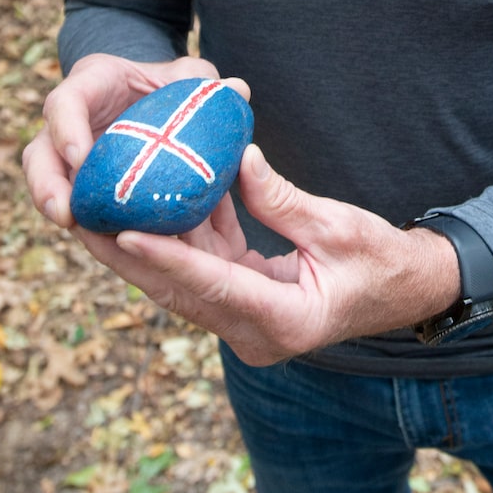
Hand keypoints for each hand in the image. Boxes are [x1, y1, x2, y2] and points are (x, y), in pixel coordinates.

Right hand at [22, 52, 249, 230]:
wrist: (161, 99)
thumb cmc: (173, 83)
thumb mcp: (191, 76)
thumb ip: (208, 83)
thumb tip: (237, 90)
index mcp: (91, 84)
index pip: (65, 101)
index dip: (66, 129)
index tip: (81, 158)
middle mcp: (69, 120)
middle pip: (39, 152)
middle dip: (45, 184)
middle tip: (65, 214)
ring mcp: (68, 154)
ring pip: (47, 183)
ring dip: (56, 209)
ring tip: (76, 234)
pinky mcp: (82, 184)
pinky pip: (76, 205)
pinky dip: (88, 223)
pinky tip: (105, 244)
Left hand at [73, 144, 462, 365]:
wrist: (407, 292)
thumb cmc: (382, 261)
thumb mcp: (337, 226)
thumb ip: (281, 198)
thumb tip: (236, 158)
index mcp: (284, 320)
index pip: (211, 283)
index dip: (164, 256)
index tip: (122, 230)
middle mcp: (255, 334)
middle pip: (179, 291)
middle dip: (130, 254)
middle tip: (84, 217)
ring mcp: (246, 326)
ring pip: (181, 283)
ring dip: (144, 247)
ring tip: (98, 210)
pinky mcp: (243, 307)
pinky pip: (201, 272)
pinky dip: (178, 240)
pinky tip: (149, 204)